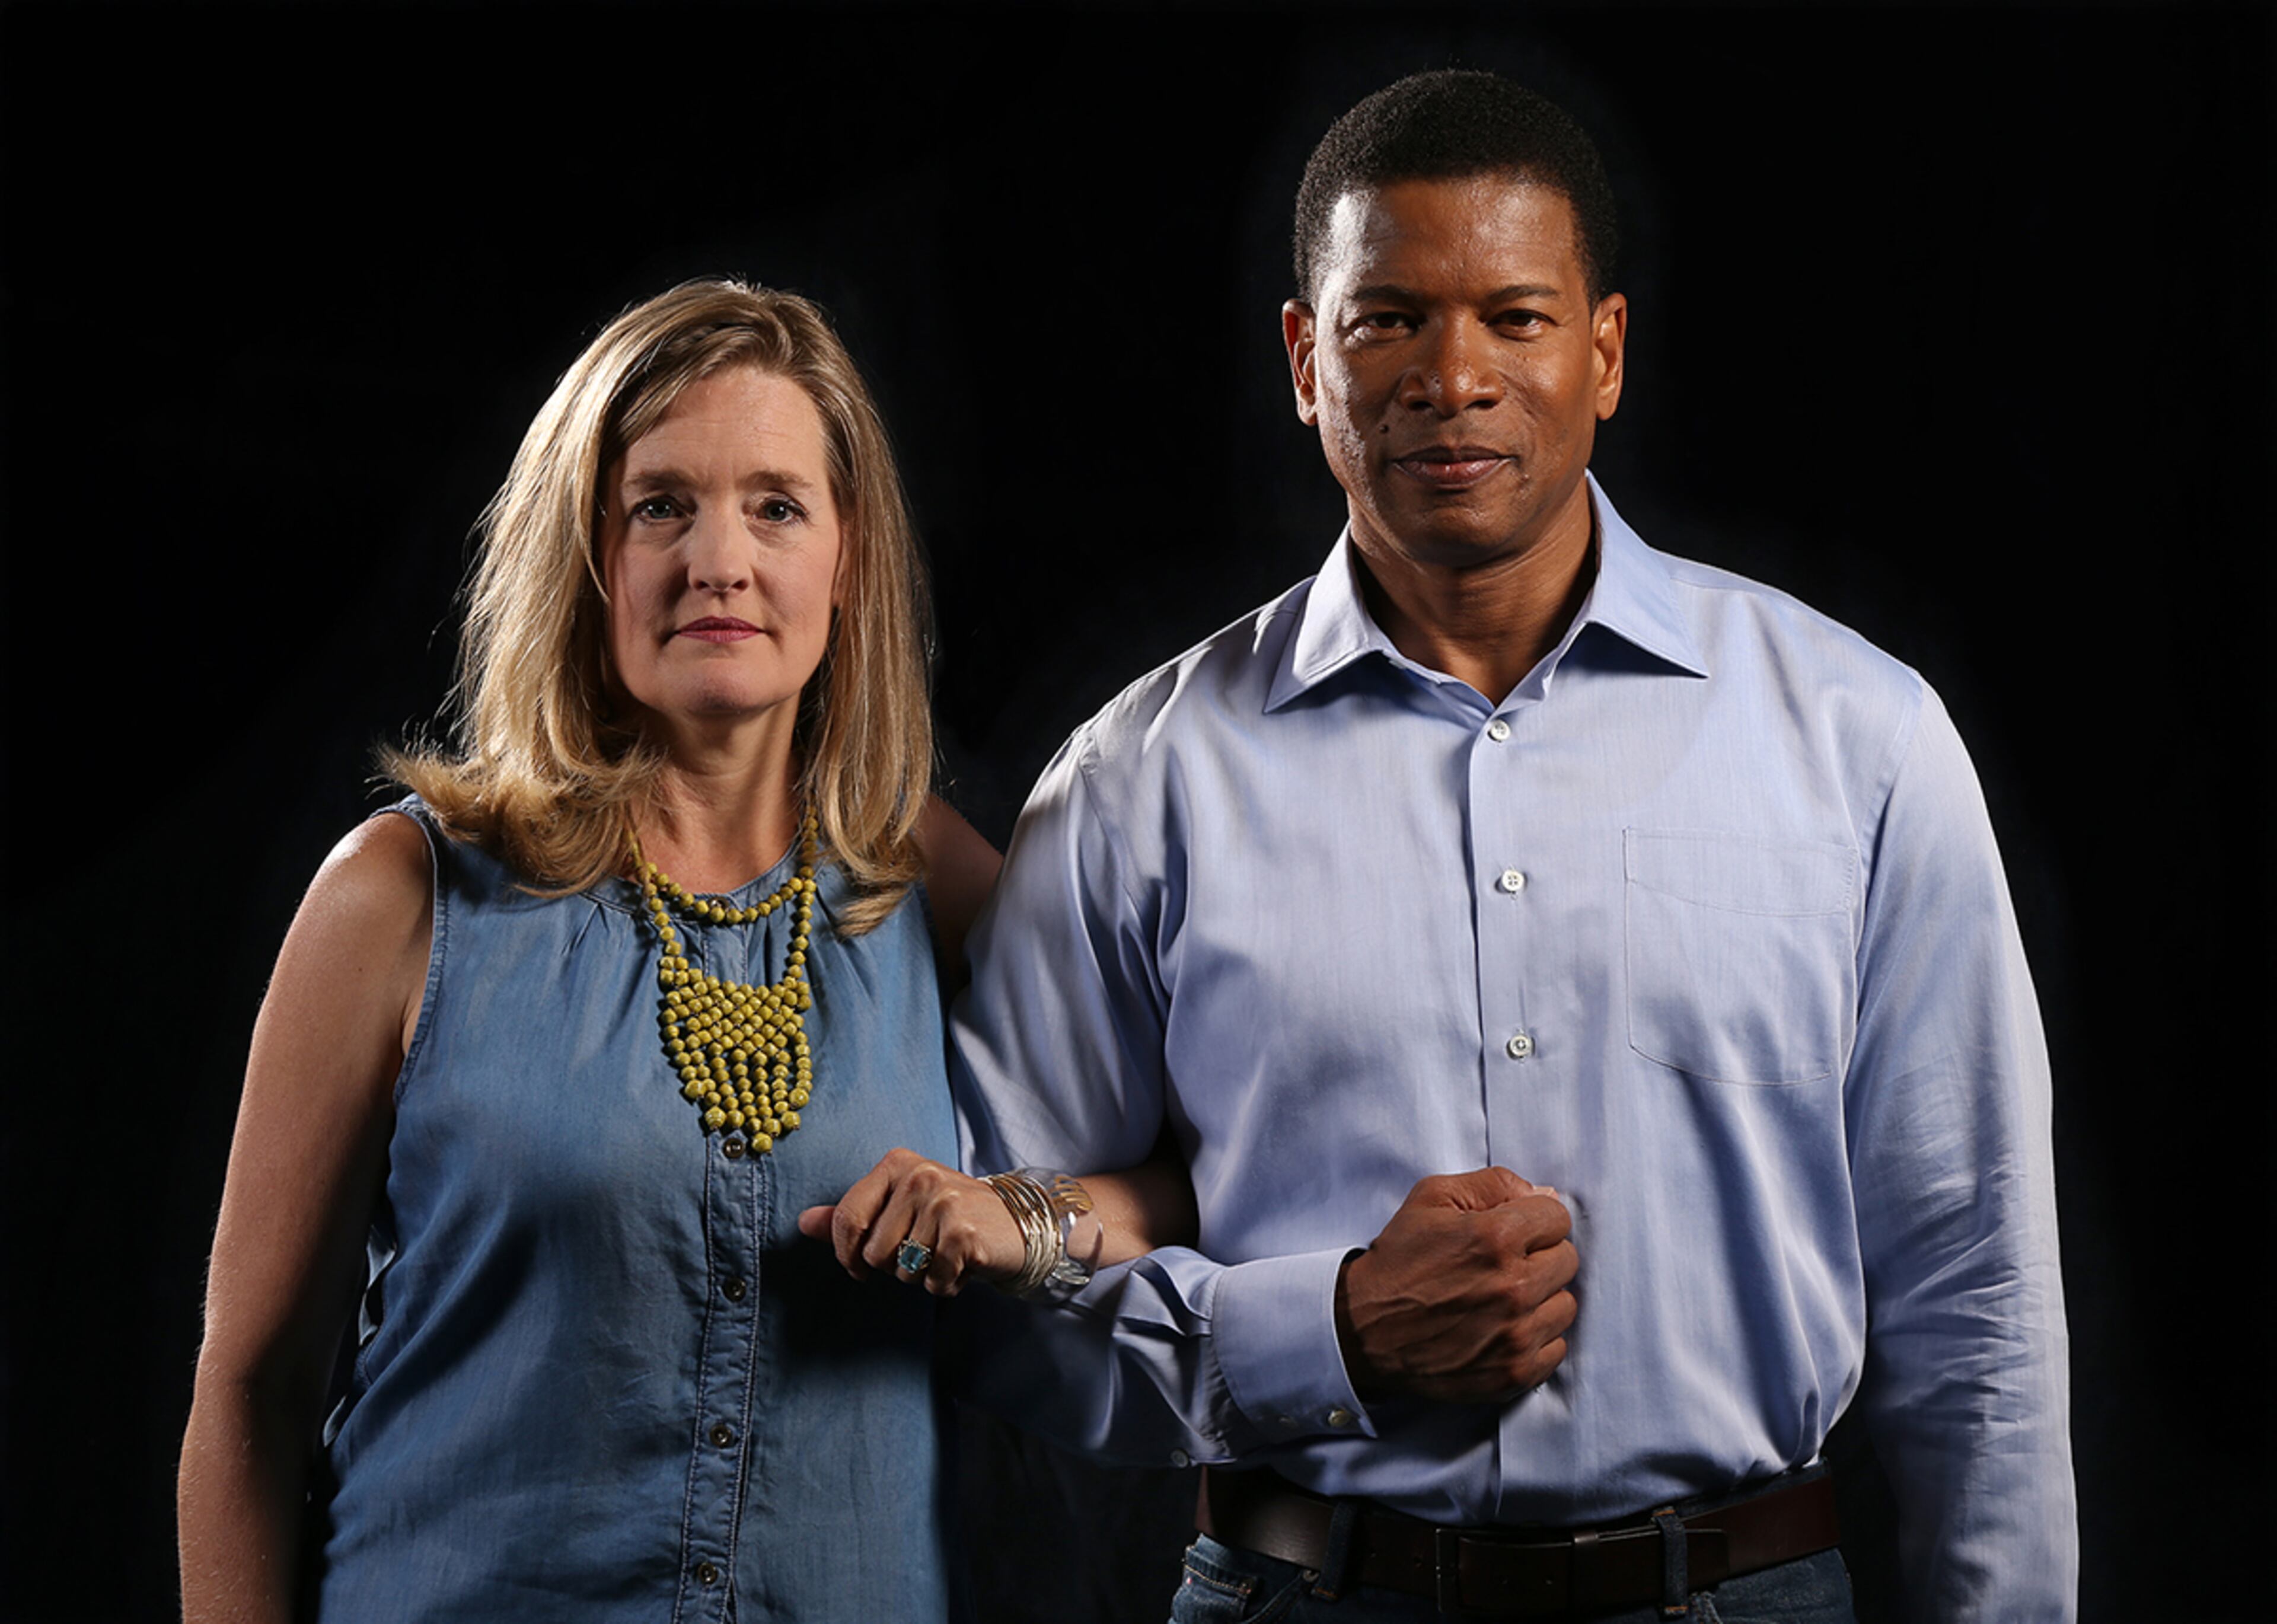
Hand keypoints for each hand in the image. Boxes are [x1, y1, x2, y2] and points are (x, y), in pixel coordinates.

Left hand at [797, 1148, 1025, 1296]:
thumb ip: (851, 1215)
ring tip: (945, 1254)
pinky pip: (933, 1283)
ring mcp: (943, 1203)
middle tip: (924, 1250)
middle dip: (893, 1266)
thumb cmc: (950, 1217)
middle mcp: (919, 1176)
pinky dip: (946, 1285)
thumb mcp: (899, 1207)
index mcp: (897, 1164)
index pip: (847, 1217)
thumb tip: (802, 1223)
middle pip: (873, 1253)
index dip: (847, 1254)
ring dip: (922, 1276)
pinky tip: (962, 1265)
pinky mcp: (963, 1233)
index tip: (860, 1267)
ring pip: (902, 1271)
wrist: (1017, 1224)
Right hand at [1334, 1168, 1576, 1402]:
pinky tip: (1502, 1329)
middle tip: (1501, 1265)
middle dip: (1538, 1256)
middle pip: (1567, 1260)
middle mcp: (1513, 1287)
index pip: (1557, 1216)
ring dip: (1540, 1299)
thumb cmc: (1398, 1261)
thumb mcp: (1432, 1198)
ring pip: (1565, 1305)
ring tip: (1500, 1298)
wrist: (1364, 1330)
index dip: (1532, 1220)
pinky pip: (1557, 1347)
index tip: (1510, 1233)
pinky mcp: (1515, 1372)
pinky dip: (1536, 1338)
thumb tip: (1544, 1196)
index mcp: (1495, 1238)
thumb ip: (1494, 1184)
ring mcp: (1516, 1335)